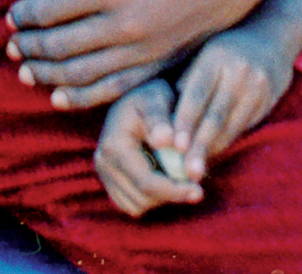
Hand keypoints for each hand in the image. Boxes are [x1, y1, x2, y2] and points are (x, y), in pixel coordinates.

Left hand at [6, 0, 297, 108]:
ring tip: (25, 71)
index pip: (51, 9)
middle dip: (30, 46)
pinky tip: (59, 97)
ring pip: (82, 74)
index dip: (25, 14)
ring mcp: (146, 48)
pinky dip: (82, 97)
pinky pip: (115, 90)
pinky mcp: (163, 63)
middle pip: (61, 45)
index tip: (12, 14)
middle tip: (11, 44)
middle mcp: (126, 24)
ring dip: (48, 75)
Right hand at [93, 79, 204, 215]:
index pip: (146, 183)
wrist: (139, 99)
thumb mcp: (158, 98)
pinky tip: (162, 175)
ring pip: (139, 205)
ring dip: (161, 196)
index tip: (199, 191)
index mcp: (113, 144)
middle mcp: (103, 161)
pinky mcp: (109, 182)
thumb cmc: (152, 97)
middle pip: (143, 198)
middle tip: (194, 182)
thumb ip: (160, 118)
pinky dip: (151, 197)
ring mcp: (103, 173)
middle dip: (170, 194)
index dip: (174, 191)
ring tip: (176, 171)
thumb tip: (164, 140)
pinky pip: (134, 205)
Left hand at [170, 22, 296, 178]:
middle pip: (216, 116)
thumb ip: (186, 83)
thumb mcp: (203, 55)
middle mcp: (239, 72)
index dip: (186, 121)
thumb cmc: (224, 50)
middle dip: (200, 145)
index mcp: (216, 56)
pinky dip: (228, 140)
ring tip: (197, 169)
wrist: (271, 38)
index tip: (176, 146)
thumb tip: (165, 120)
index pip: (198, 93)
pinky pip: (244, 127)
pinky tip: (214, 152)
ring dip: (214, 149)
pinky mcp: (269, 101)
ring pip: (232, 126)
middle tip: (187, 171)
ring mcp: (258, 88)